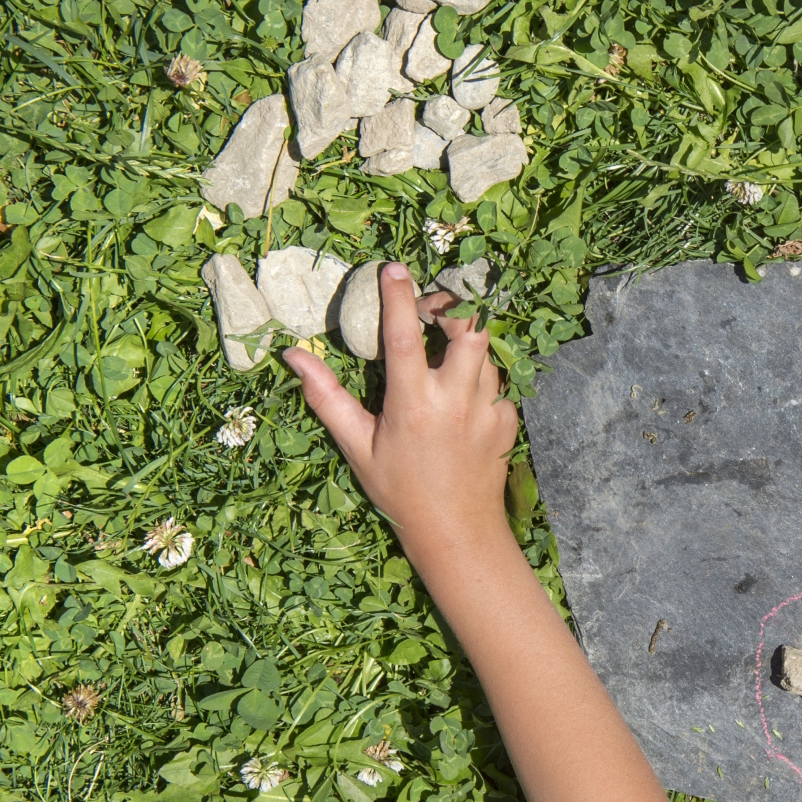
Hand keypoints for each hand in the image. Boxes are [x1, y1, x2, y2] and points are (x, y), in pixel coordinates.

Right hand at [281, 266, 515, 566]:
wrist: (457, 532)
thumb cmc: (401, 490)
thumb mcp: (357, 447)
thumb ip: (327, 398)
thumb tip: (294, 356)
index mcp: (414, 403)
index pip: (407, 335)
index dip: (400, 296)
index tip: (395, 269)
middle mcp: (456, 401)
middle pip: (472, 330)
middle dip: (456, 307)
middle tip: (433, 309)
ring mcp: (488, 410)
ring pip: (487, 354)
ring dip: (467, 342)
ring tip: (443, 352)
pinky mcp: (507, 422)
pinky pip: (498, 384)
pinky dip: (481, 377)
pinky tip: (462, 393)